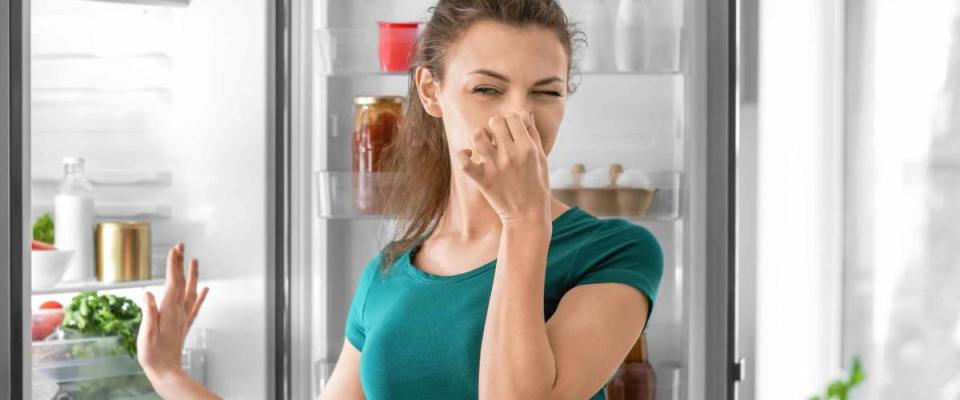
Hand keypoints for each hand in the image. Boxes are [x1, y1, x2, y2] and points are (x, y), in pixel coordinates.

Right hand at [137, 243, 208, 382]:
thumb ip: (148, 312)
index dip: (173, 265)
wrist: (166, 371)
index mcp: (169, 310)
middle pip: (182, 282)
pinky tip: (206, 289)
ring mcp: (184, 317)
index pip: (173, 281)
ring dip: (192, 274)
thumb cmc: (153, 354)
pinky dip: (201, 295)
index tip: (174, 250)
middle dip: (181, 263)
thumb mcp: (145, 333)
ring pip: (191, 290)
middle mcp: (179, 311)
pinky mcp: (185, 325)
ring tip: (195, 260)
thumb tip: (148, 293)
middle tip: (181, 246)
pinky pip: (195, 306)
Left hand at [455, 112, 550, 223]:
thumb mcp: (542, 159)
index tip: (510, 131)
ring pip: (477, 135)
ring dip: (479, 137)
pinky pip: (464, 160)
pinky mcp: (482, 180)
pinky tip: (470, 156)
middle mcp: (511, 154)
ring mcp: (495, 167)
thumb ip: (534, 135)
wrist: (527, 215)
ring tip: (483, 145)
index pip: (513, 117)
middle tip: (497, 138)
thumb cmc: (537, 186)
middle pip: (495, 121)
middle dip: (495, 126)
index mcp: (528, 148)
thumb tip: (526, 114)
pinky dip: (463, 154)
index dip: (510, 121)